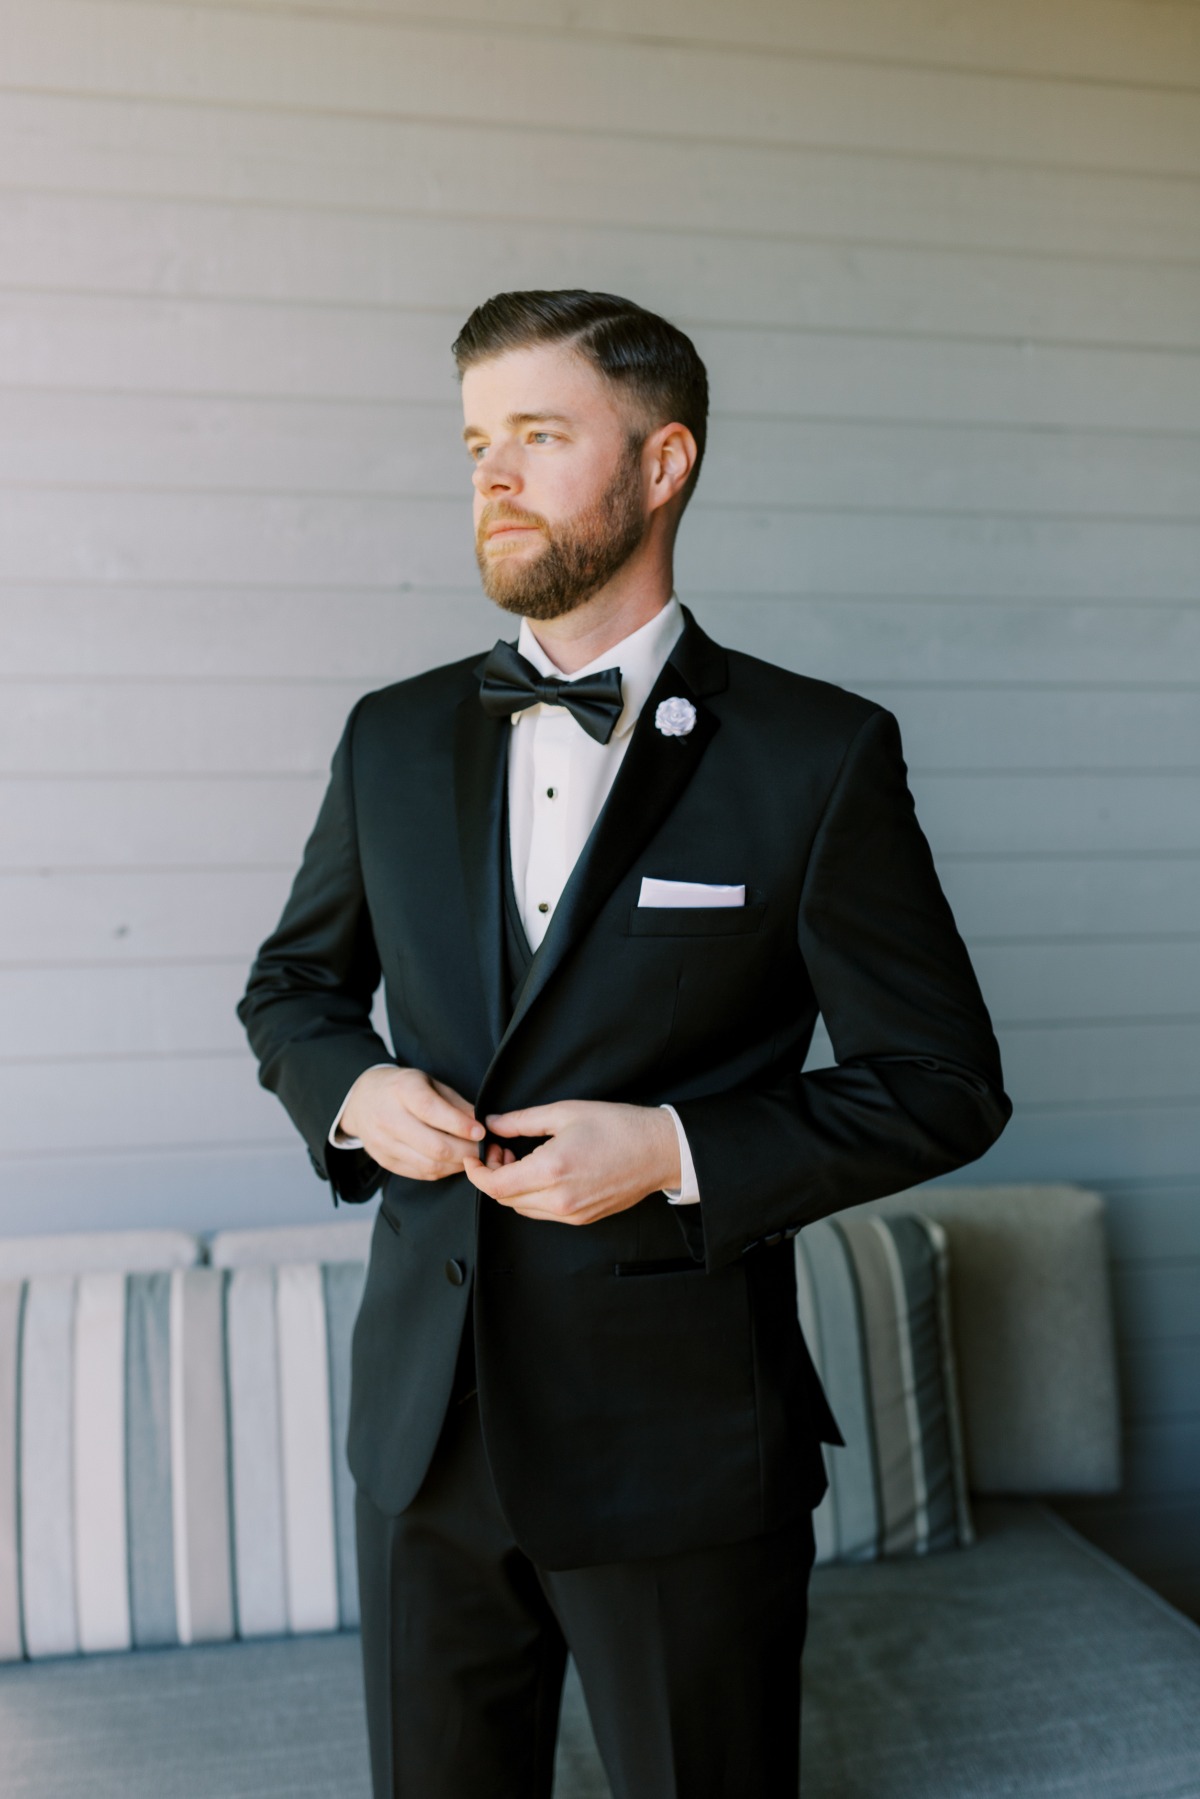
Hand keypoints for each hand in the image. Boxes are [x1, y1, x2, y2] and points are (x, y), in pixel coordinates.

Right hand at [338, 1065, 484, 1180]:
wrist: (362, 1099)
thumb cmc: (402, 1088)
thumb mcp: (429, 1083)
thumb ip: (455, 1103)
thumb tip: (483, 1123)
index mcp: (402, 1090)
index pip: (430, 1110)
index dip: (458, 1124)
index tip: (481, 1131)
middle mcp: (388, 1118)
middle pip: (433, 1145)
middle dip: (466, 1151)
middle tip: (484, 1149)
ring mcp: (383, 1143)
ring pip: (428, 1165)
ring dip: (457, 1165)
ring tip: (472, 1157)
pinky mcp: (384, 1161)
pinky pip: (420, 1173)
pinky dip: (442, 1171)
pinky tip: (453, 1162)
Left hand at [462, 1100, 680, 1224]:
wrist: (659, 1151)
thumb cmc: (617, 1127)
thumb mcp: (565, 1113)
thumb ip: (522, 1121)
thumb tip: (493, 1124)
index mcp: (551, 1171)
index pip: (495, 1185)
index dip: (476, 1172)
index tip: (475, 1155)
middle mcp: (559, 1200)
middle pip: (505, 1199)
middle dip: (492, 1175)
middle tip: (501, 1148)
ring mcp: (571, 1214)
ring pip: (522, 1208)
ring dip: (512, 1187)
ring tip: (521, 1158)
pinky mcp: (582, 1219)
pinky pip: (543, 1212)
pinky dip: (531, 1195)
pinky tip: (541, 1172)